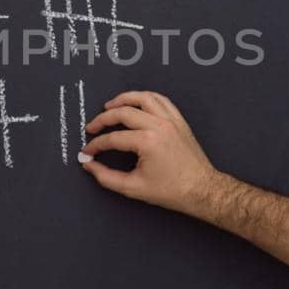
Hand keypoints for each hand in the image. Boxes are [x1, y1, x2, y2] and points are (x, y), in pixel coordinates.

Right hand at [78, 90, 218, 215]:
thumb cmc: (171, 191)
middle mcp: (159, 126)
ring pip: (143, 98)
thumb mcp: (133, 188)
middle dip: (103, 119)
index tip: (88, 151)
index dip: (96, 145)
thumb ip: (106, 177)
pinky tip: (135, 103)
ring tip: (109, 106)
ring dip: (123, 99)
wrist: (201, 190)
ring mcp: (171, 120)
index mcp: (147, 142)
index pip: (113, 138)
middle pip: (123, 112)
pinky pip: (161, 100)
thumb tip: (89, 165)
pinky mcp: (179, 121)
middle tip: (91, 127)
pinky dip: (145, 98)